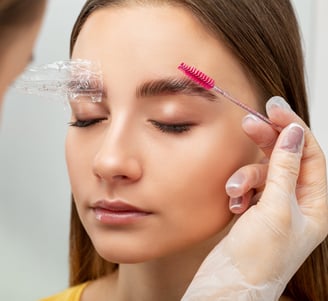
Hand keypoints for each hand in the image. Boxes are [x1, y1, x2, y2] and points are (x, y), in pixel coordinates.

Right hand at [181, 96, 327, 299]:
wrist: (229, 287)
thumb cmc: (257, 261)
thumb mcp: (276, 210)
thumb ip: (285, 169)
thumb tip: (294, 134)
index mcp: (315, 206)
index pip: (310, 155)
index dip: (294, 129)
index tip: (276, 109)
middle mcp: (297, 204)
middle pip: (286, 159)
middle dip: (267, 142)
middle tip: (250, 122)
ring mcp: (274, 207)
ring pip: (263, 174)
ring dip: (246, 178)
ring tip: (234, 191)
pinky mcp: (254, 211)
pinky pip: (249, 188)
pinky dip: (240, 191)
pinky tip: (233, 204)